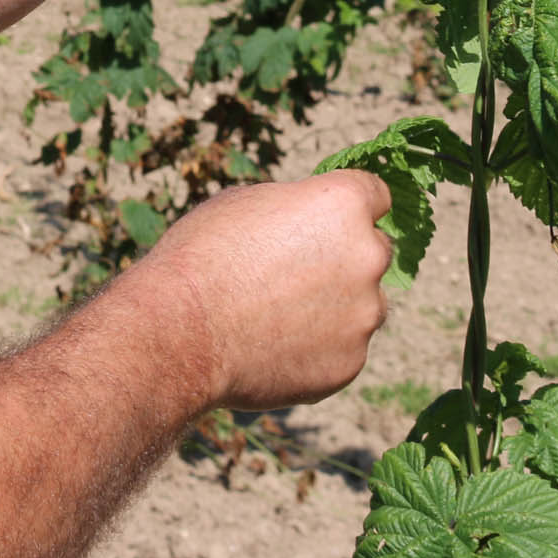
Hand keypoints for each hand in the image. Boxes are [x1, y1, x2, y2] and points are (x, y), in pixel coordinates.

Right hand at [124, 170, 394, 411]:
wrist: (181, 333)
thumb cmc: (202, 257)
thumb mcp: (244, 204)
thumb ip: (294, 210)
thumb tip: (309, 224)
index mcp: (342, 204)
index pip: (376, 195)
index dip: (350, 208)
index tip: (330, 222)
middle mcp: (368, 256)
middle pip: (373, 252)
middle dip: (343, 260)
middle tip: (293, 275)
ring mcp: (364, 314)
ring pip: (362, 306)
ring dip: (334, 308)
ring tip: (274, 318)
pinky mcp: (351, 363)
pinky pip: (342, 350)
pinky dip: (317, 349)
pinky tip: (271, 348)